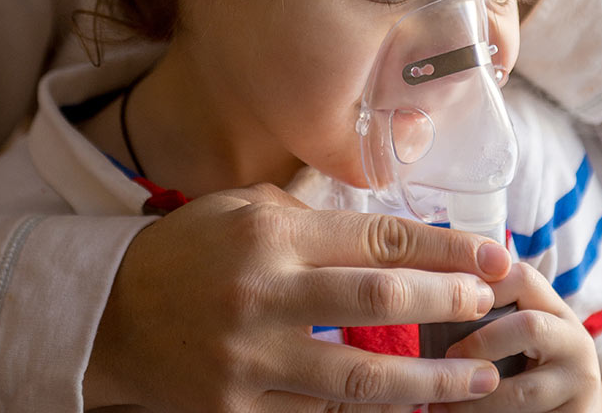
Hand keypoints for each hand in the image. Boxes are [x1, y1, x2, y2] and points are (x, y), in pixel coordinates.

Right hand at [84, 183, 511, 411]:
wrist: (110, 312)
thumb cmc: (188, 249)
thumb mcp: (244, 209)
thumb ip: (311, 217)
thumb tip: (384, 239)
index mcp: (271, 234)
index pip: (378, 239)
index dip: (444, 249)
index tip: (491, 257)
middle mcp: (264, 293)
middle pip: (380, 302)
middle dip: (448, 303)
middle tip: (488, 304)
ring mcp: (250, 359)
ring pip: (359, 378)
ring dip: (428, 381)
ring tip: (477, 381)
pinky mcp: (235, 409)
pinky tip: (404, 408)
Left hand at [435, 263, 600, 412]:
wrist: (570, 407)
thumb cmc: (524, 362)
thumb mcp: (515, 330)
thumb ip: (486, 313)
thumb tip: (424, 298)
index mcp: (553, 309)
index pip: (521, 279)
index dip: (480, 287)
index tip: (442, 305)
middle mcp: (574, 339)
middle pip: (529, 326)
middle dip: (480, 343)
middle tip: (445, 359)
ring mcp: (579, 381)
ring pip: (524, 391)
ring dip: (476, 402)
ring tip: (440, 406)